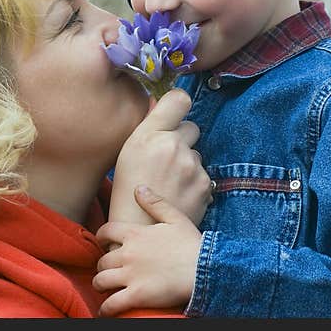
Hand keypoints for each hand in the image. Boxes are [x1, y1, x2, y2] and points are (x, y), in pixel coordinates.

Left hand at [93, 186, 202, 315]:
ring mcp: (130, 275)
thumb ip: (154, 202)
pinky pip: (111, 304)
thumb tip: (138, 188)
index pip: (105, 231)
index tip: (103, 243)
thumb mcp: (175, 217)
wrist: (205, 269)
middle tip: (107, 269)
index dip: (101, 237)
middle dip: (102, 265)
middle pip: (102, 260)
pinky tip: (106, 311)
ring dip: (100, 285)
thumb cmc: (192, 243)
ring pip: (101, 281)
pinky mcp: (136, 296)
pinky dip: (105, 309)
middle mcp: (128, 253)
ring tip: (105, 288)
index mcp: (135, 234)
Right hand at [108, 89, 210, 226]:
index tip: (174, 114)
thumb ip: (148, 125)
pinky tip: (177, 195)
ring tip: (168, 184)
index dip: (178, 105)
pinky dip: (193, 183)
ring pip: (196, 154)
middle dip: (182, 140)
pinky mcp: (204, 185)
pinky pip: (203, 174)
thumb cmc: (126, 190)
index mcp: (150, 135)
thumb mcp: (128, 151)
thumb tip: (159, 102)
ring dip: (187, 164)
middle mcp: (173, 146)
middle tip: (165, 160)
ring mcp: (192, 167)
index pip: (179, 99)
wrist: (139, 231)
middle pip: (191, 128)